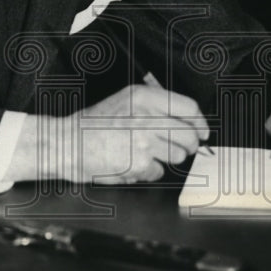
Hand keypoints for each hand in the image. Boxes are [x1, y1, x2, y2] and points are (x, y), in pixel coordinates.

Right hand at [63, 84, 209, 184]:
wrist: (68, 144)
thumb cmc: (93, 125)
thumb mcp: (124, 101)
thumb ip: (155, 106)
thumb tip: (188, 120)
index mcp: (143, 97)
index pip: (189, 107)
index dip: (200, 122)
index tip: (203, 131)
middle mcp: (146, 117)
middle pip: (189, 135)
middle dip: (188, 145)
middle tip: (179, 147)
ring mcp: (144, 142)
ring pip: (178, 156)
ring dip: (165, 159)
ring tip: (144, 152)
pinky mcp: (139, 164)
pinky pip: (158, 172)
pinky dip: (148, 172)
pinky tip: (131, 162)